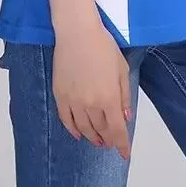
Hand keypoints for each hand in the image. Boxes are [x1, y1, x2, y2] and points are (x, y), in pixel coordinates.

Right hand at [53, 20, 131, 159]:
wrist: (77, 32)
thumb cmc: (103, 46)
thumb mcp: (121, 68)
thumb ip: (124, 95)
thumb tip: (125, 117)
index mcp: (109, 98)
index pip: (117, 130)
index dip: (122, 145)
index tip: (125, 154)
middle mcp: (91, 105)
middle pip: (101, 130)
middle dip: (108, 139)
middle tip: (111, 142)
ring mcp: (73, 101)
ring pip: (83, 128)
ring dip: (92, 137)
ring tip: (97, 141)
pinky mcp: (60, 95)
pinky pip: (66, 120)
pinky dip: (72, 130)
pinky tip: (78, 134)